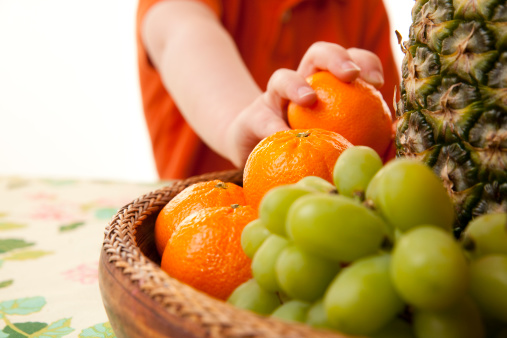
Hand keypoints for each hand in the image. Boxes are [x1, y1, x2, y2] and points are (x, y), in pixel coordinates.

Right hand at [224, 42, 384, 167]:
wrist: (263, 155)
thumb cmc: (310, 149)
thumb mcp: (339, 141)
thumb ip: (368, 137)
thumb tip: (398, 135)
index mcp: (327, 85)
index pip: (349, 60)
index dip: (365, 61)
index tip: (378, 81)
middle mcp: (301, 84)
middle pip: (318, 54)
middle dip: (335, 57)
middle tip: (350, 75)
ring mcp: (274, 100)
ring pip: (282, 77)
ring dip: (296, 84)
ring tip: (309, 99)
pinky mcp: (252, 118)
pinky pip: (261, 120)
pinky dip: (273, 128)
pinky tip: (283, 138)